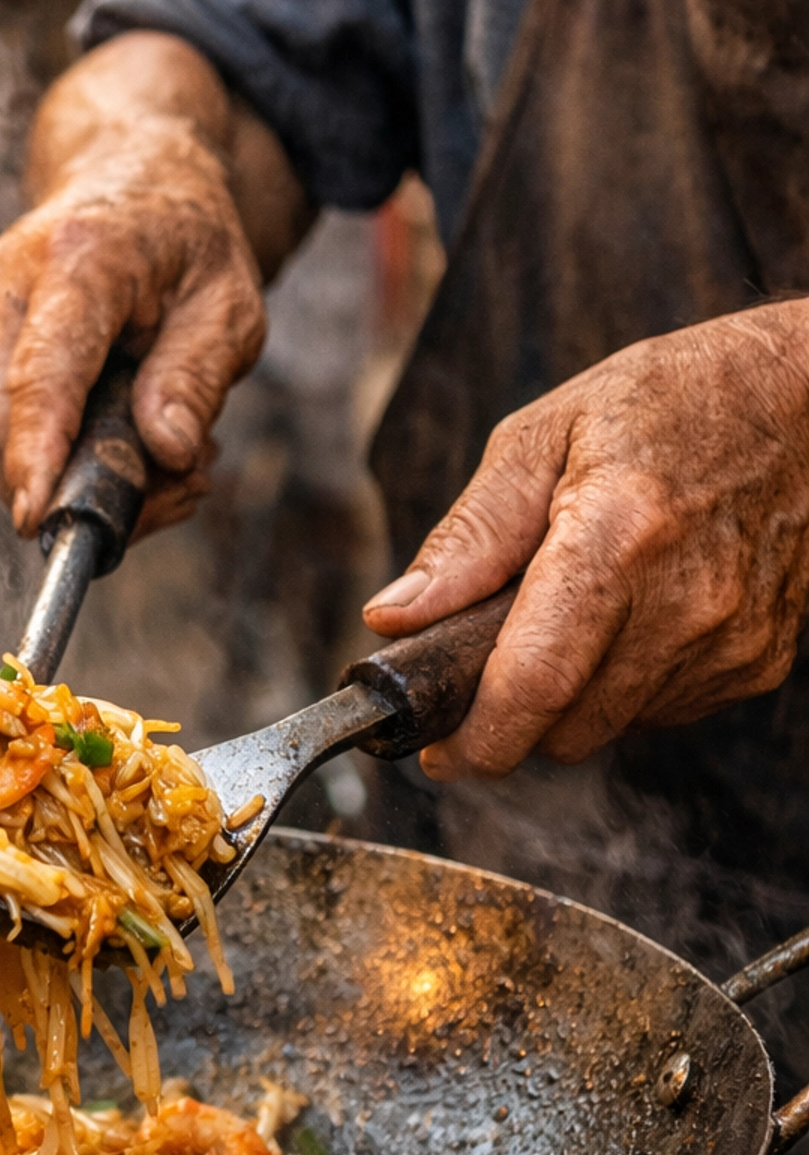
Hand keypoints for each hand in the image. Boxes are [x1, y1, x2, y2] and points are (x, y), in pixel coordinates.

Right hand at [0, 33, 303, 537]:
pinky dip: (39, 458)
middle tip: (171, 493)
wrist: (125, 179)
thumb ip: (198, 377)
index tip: (34, 515)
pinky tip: (99, 429)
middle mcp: (1, 278)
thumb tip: (168, 451)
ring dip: (61, 477)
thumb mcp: (231, 305)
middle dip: (67, 488)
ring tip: (151, 447)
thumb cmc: (184, 246)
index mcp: (79, 257)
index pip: (43, 370)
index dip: (36, 450)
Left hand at [362, 305, 808, 777]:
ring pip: (611, 729)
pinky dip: (628, 685)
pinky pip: (663, 712)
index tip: (439, 751)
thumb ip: (468, 536)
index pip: (534, 682)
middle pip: (566, 727)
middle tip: (491, 664)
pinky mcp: (758, 662)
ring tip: (575, 613)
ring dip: (572, 699)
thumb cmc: (672, 403)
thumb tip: (395, 617)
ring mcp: (729, 641)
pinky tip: (636, 616)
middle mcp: (683, 603)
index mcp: (616, 537)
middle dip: (513, 717)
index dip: (477, 739)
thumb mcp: (545, 435)